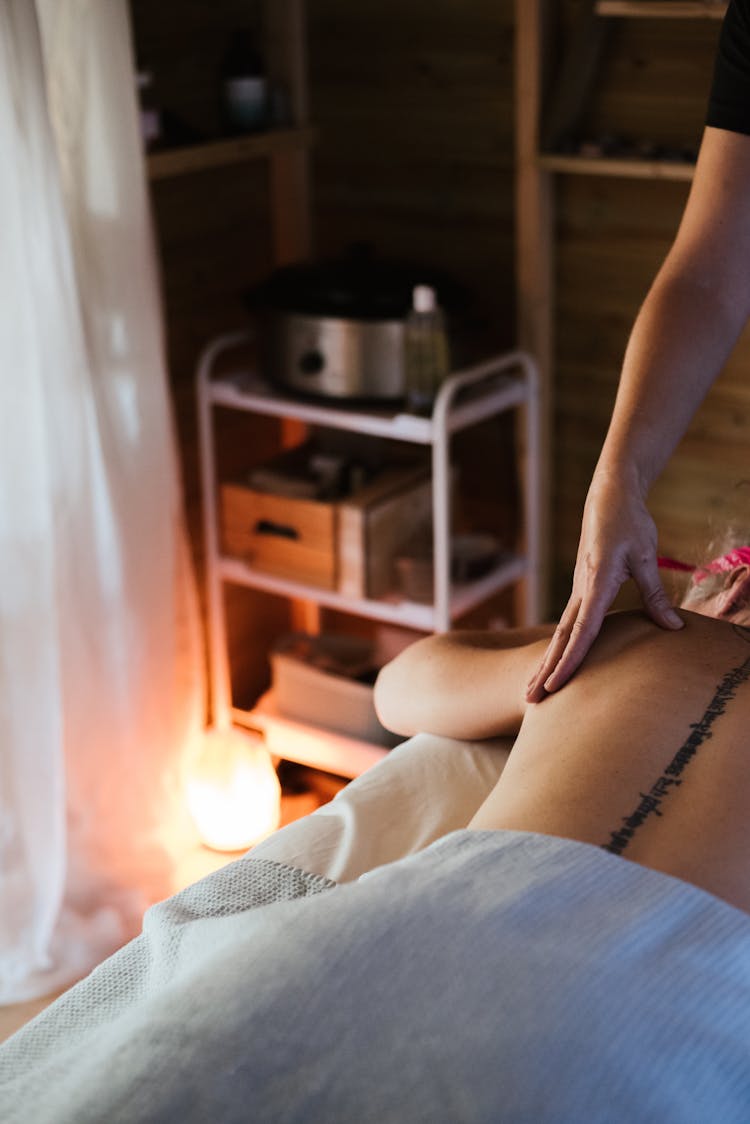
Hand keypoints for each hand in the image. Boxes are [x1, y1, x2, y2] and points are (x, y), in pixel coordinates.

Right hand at [525, 478, 682, 701]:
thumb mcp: (646, 556)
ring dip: (546, 661)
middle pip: (559, 638)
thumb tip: (674, 628)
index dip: (570, 660)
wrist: (608, 496)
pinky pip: (566, 623)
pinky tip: (553, 660)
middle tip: (529, 700)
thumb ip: (655, 594)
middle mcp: (580, 590)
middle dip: (544, 671)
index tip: (556, 686)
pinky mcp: (581, 588)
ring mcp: (578, 589)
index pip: (581, 631)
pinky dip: (557, 646)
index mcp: (596, 583)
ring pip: (558, 632)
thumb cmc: (629, 523)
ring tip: (532, 689)